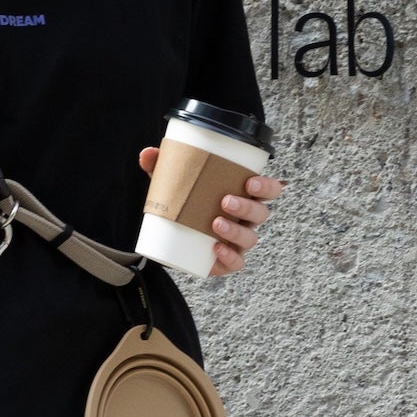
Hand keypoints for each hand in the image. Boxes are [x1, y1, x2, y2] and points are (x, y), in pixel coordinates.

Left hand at [138, 148, 285, 277]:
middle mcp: (246, 219)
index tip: (250, 181)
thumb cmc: (185, 203)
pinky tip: (216, 248)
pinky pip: (237, 262)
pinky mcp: (227, 260)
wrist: (173, 237)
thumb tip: (147, 154)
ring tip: (215, 222)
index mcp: (243, 196)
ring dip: (236, 230)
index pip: (269, 190)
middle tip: (226, 200)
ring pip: (250, 238)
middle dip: (247, 206)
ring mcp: (238, 241)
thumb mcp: (174, 183)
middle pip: (261, 213)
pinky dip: (229, 256)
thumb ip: (162, 167)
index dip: (267, 186)